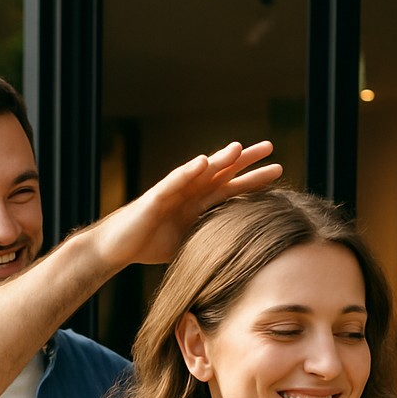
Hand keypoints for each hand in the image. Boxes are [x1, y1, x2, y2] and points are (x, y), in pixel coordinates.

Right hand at [93, 141, 281, 268]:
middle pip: (221, 172)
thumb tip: (237, 251)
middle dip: (244, 160)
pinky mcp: (155, 197)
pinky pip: (173, 182)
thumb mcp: (188, 242)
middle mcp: (189, 192)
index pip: (231, 187)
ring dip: (219, 159)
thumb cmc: (149, 244)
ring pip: (200, 172)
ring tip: (238, 148)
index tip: (279, 170)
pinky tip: (202, 163)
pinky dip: (187, 172)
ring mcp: (173, 192)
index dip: (253, 179)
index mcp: (198, 203)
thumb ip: (208, 238)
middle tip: (270, 146)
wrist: (117, 246)